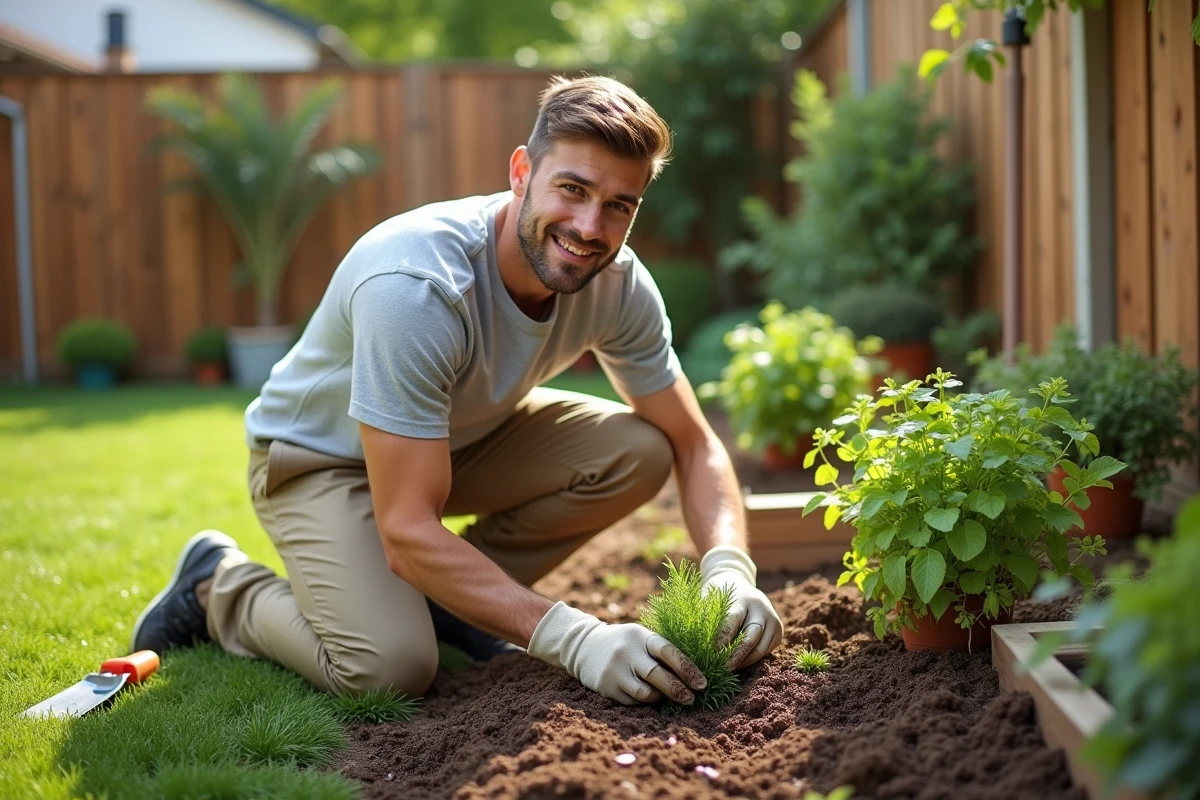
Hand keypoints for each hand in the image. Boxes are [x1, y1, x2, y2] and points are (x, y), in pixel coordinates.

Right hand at [527, 601, 707, 704]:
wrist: (584, 646)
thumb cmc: (625, 643)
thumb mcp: (640, 637)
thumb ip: (660, 651)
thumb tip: (693, 674)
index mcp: (641, 636)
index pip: (668, 651)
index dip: (687, 668)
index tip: (702, 684)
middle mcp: (627, 652)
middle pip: (657, 675)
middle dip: (678, 690)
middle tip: (691, 699)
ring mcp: (615, 670)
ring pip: (645, 693)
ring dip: (660, 699)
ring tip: (665, 698)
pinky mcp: (607, 687)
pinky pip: (632, 701)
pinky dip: (644, 702)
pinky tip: (647, 698)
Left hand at [700, 545, 783, 668]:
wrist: (737, 582)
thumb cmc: (717, 593)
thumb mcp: (709, 598)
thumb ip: (704, 617)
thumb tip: (693, 643)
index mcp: (741, 598)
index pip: (731, 623)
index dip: (720, 642)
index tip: (708, 656)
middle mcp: (761, 608)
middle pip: (750, 638)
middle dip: (735, 657)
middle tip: (721, 669)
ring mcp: (773, 619)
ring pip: (760, 649)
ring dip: (743, 661)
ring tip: (727, 668)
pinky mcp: (778, 631)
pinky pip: (766, 651)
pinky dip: (752, 659)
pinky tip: (739, 662)